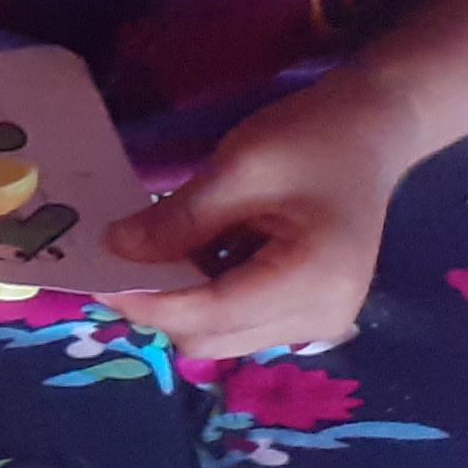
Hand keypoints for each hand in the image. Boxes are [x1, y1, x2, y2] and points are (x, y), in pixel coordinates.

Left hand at [99, 69, 426, 362]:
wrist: (372, 129)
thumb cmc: (312, 138)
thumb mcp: (237, 168)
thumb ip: (176, 219)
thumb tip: (115, 251)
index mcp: (310, 282)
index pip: (211, 314)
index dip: (147, 301)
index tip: (96, 278)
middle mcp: (319, 319)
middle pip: (211, 338)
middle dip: (160, 305)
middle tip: (122, 258)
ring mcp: (318, 322)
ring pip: (221, 336)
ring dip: (182, 301)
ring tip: (166, 248)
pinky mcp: (308, 314)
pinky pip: (240, 321)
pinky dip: (208, 294)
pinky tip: (202, 252)